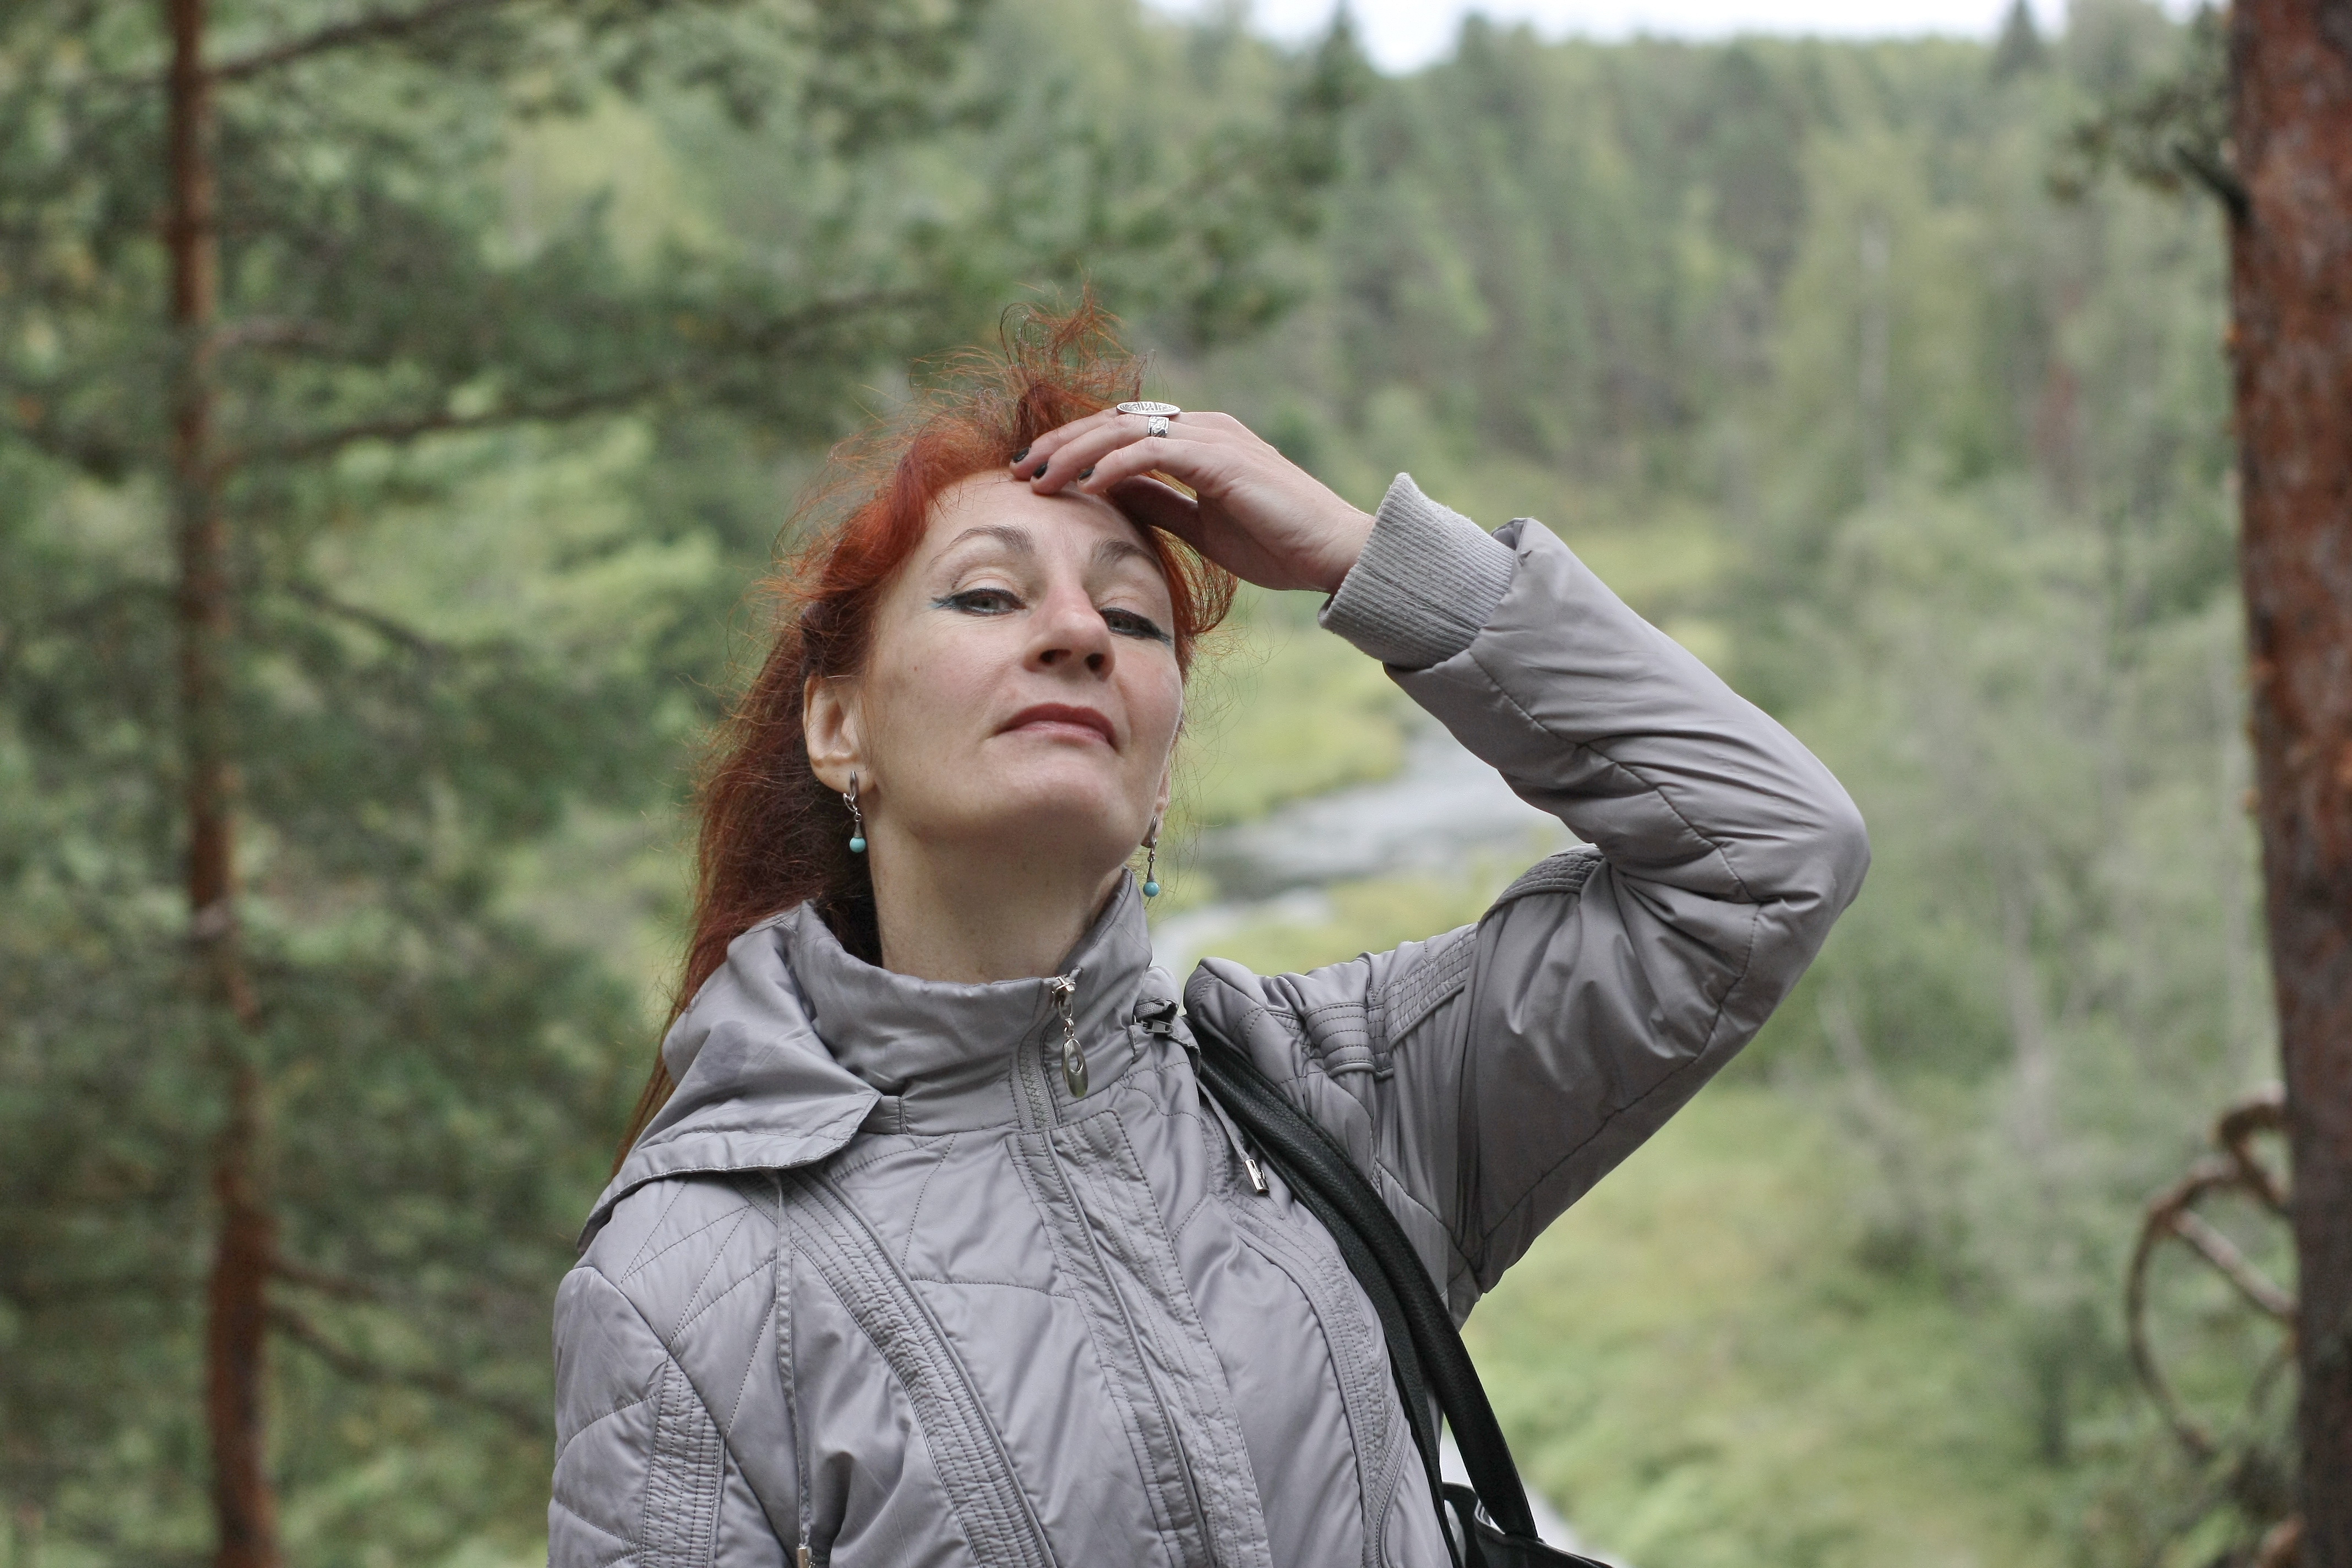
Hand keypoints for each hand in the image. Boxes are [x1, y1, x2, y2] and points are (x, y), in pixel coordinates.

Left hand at [1016, 407, 1373, 594]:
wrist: (1334, 553)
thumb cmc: (1277, 544)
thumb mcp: (1201, 525)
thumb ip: (1159, 503)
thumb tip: (1108, 494)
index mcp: (1200, 440)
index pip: (1123, 431)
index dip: (1075, 448)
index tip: (1036, 474)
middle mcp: (1204, 428)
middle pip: (1114, 421)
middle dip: (1061, 442)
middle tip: (1019, 469)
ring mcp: (1214, 437)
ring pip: (1126, 429)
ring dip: (1076, 452)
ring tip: (1039, 477)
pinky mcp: (1222, 458)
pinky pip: (1154, 452)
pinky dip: (1114, 466)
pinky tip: (1086, 487)